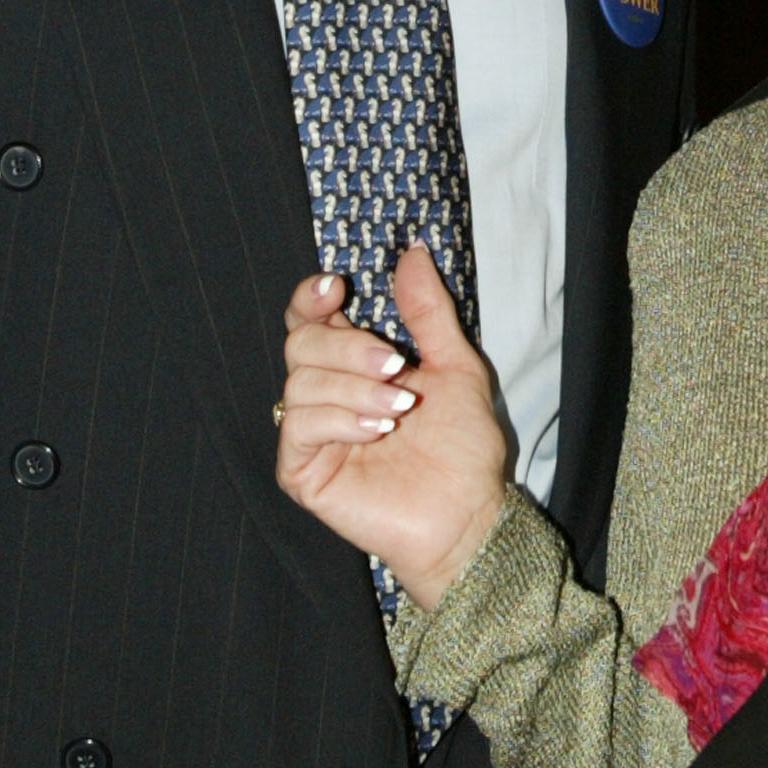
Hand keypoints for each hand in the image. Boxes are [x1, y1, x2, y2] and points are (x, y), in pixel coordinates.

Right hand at [278, 249, 511, 608]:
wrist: (469, 515)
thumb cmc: (464, 448)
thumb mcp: (456, 366)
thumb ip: (428, 312)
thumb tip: (413, 252)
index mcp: (354, 365)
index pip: (309, 318)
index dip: (311, 298)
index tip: (337, 287)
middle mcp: (326, 395)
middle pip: (299, 344)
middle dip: (348, 348)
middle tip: (395, 366)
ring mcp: (311, 434)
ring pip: (298, 383)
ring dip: (354, 389)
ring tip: (399, 409)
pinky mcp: (302, 471)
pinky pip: (297, 427)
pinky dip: (339, 420)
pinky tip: (377, 431)